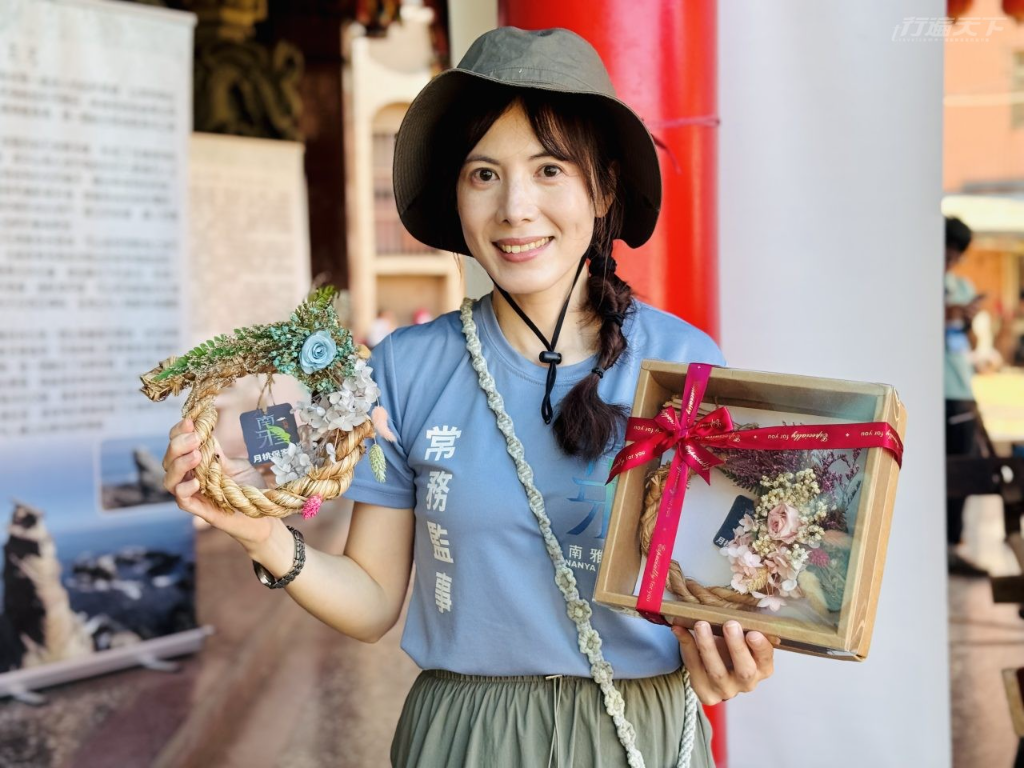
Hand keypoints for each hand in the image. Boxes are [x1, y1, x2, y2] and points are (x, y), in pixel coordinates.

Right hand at [162, 418, 274, 551]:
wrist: (263, 514)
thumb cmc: (248, 488)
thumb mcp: (236, 465)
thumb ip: (218, 453)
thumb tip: (205, 433)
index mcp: (195, 463)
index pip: (177, 445)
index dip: (179, 432)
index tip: (191, 421)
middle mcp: (188, 477)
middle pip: (168, 460)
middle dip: (178, 445)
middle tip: (196, 438)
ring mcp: (192, 494)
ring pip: (170, 480)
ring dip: (179, 465)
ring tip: (196, 455)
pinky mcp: (199, 510)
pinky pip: (182, 500)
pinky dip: (185, 489)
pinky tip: (197, 481)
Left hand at [673, 619, 775, 704]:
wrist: (711, 667)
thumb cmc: (730, 646)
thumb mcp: (740, 637)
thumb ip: (741, 627)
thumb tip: (730, 608)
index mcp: (761, 668)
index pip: (766, 660)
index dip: (761, 648)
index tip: (753, 633)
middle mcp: (747, 682)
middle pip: (744, 670)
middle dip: (737, 647)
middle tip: (730, 625)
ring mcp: (725, 690)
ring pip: (717, 671)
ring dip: (708, 646)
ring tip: (701, 625)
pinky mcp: (705, 692)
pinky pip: (694, 667)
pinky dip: (686, 645)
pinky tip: (679, 629)